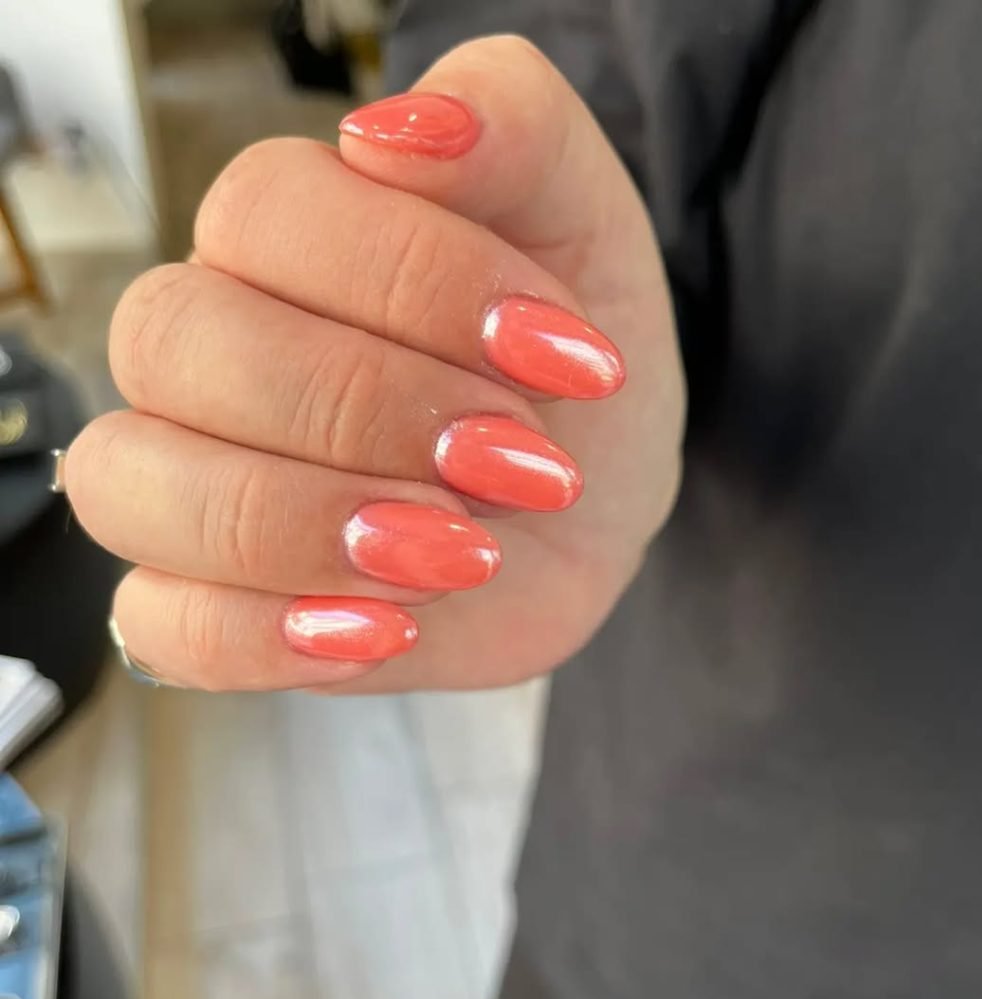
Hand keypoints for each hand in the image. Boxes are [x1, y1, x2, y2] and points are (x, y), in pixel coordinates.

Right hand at [66, 35, 684, 692]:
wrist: (589, 505)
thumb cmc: (566, 366)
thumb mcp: (586, 232)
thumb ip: (515, 131)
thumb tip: (397, 127)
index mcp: (283, 238)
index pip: (264, 212)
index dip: (414, 280)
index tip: (566, 357)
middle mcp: (208, 350)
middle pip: (183, 342)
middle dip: (369, 407)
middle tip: (516, 459)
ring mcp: (188, 480)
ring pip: (137, 482)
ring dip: (308, 523)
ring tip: (462, 551)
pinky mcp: (205, 602)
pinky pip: (159, 624)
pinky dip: (264, 635)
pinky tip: (388, 628)